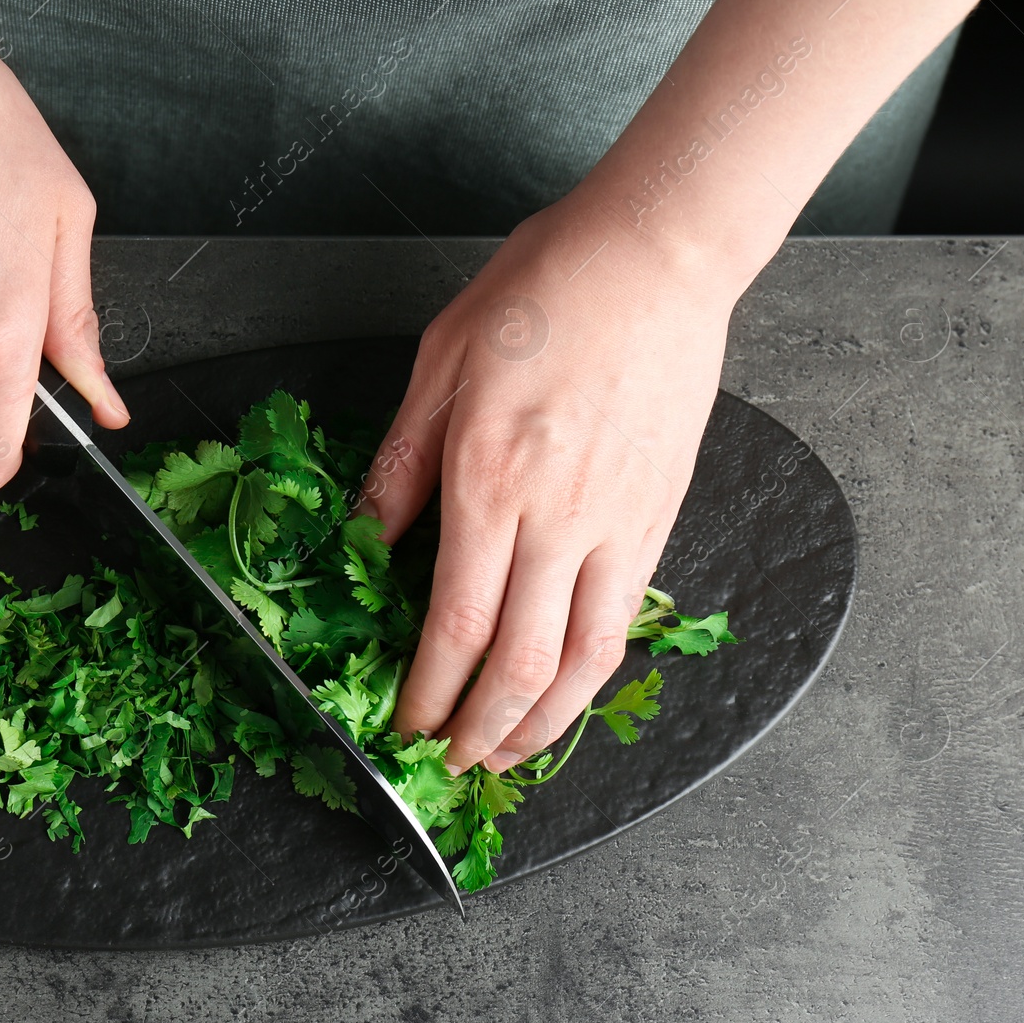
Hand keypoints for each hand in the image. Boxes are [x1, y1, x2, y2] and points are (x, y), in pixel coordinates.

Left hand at [369, 200, 734, 773]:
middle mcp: (558, 515)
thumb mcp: (439, 362)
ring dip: (546, 723)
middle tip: (452, 764)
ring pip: (587, 657)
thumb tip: (363, 538)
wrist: (654, 258)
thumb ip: (401, 462)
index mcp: (489, 478)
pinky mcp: (661, 515)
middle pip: (522, 660)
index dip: (428, 692)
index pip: (455, 622)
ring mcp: (619, 520)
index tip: (406, 727)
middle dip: (481, 729)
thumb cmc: (542, 293)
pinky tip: (572, 688)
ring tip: (512, 754)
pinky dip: (597, 670)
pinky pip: (628, 615)